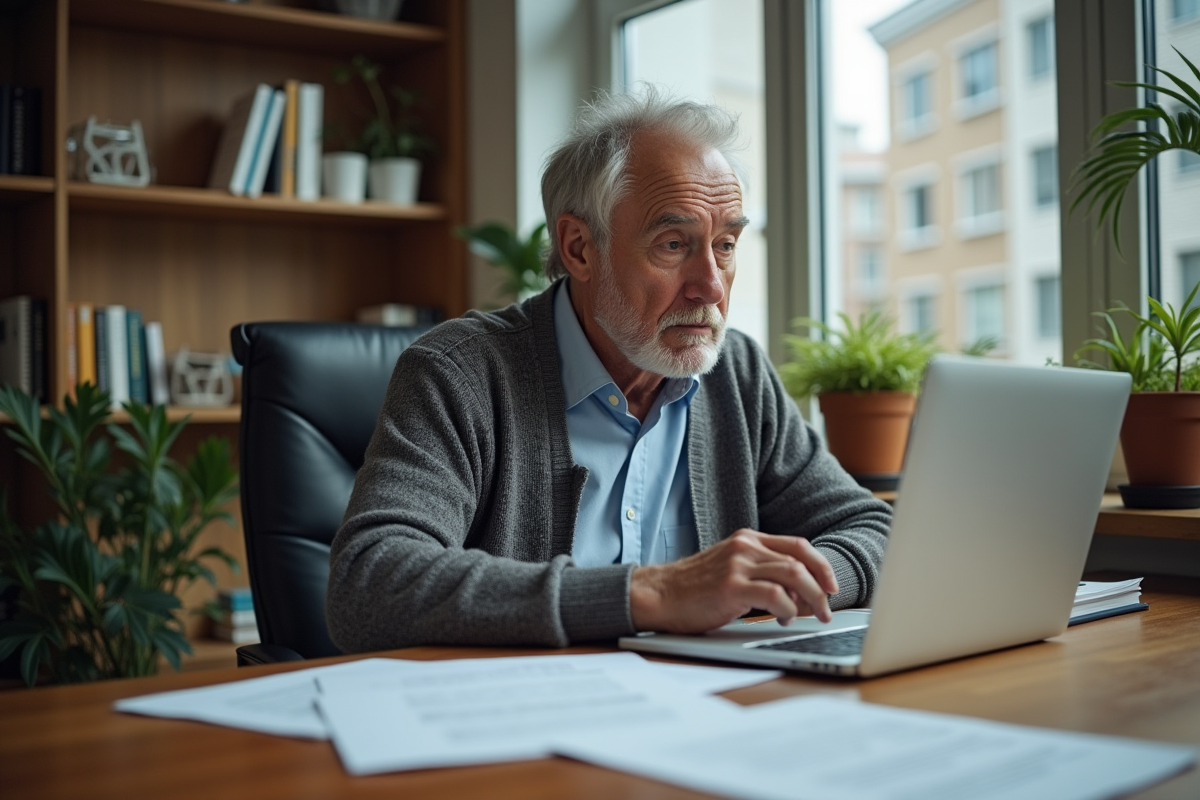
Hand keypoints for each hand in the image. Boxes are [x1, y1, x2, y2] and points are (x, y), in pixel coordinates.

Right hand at [629, 529, 838, 633]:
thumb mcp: (730, 569)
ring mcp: (738, 564)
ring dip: (812, 597)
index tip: (831, 585)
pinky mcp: (731, 586)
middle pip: (800, 559)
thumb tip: (799, 595)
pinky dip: (788, 609)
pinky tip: (784, 618)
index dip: (820, 565)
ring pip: (793, 574)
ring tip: (815, 615)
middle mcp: (745, 546)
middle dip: (821, 586)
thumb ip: (761, 573)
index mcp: (747, 539)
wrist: (659, 595)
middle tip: (827, 607)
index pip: (797, 545)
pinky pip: (775, 594)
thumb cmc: (693, 589)